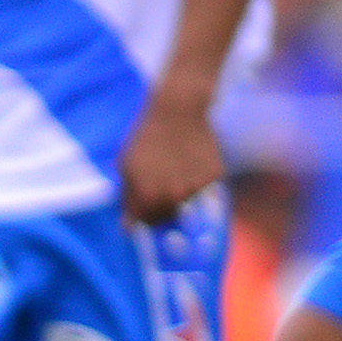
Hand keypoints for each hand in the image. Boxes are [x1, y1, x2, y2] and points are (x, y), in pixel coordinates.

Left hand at [118, 87, 225, 225]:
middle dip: (158, 209)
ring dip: (178, 196)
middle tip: (155, 189)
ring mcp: (197, 189)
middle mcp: (175, 197)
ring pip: (187, 204)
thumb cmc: (145, 138)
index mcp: (149, 196)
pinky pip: (205, 190)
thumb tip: (129, 227)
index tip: (139, 211)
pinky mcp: (215, 178)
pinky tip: (189, 163)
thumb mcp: (125, 165)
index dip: (140, 218)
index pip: (145, 223)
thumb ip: (127, 198)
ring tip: (172, 171)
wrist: (178, 113)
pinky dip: (196, 182)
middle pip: (167, 218)